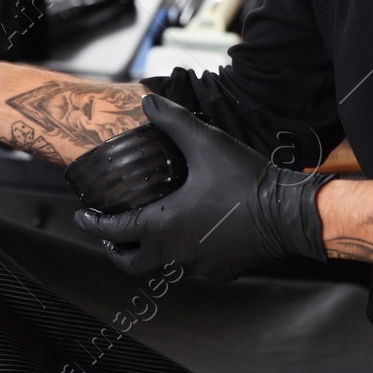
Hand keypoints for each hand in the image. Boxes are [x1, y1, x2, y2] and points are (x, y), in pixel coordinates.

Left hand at [74, 95, 332, 280]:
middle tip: (110, 231)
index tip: (82, 214)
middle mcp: (177, 254)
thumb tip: (146, 100)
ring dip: (151, 249)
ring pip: (163, 265)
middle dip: (116, 248)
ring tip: (150, 226)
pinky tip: (191, 231)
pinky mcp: (221, 272)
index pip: (115, 231)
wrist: (290, 214)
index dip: (93, 223)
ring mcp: (199, 267)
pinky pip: (192, 266)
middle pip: (132, 262)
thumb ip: (172, 120)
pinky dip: (182, 252)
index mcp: (164, 226)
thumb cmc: (245, 179)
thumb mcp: (206, 142)